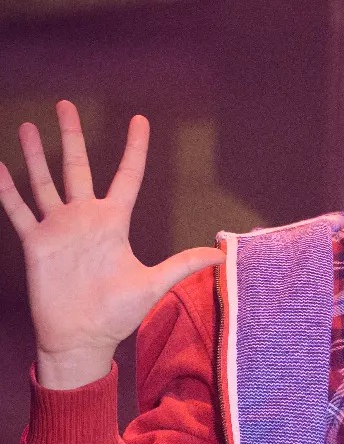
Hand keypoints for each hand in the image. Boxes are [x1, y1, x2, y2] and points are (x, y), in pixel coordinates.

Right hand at [0, 100, 224, 388]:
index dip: (134, 148)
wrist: (82, 338)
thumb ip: (184, 263)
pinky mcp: (36, 244)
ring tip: (30, 125)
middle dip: (72, 136)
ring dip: (35, 155)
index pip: (127, 175)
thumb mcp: (155, 284)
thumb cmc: (118, 314)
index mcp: (114, 222)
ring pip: (44, 182)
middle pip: (77, 167)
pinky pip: (18, 210)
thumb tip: (222, 254)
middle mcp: (85, 218)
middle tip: (65, 105)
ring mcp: (58, 229)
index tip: (139, 120)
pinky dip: (6, 189)